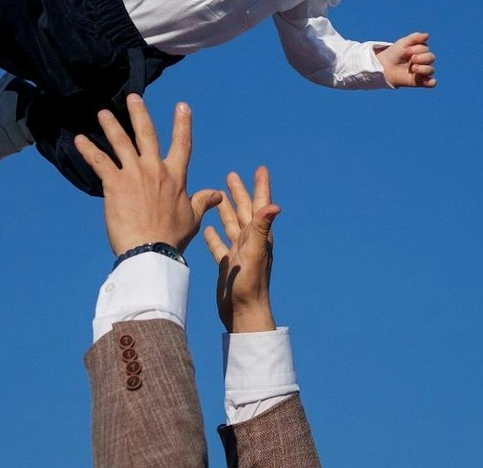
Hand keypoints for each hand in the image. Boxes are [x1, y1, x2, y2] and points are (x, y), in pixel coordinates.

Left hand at [74, 95, 224, 254]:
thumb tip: (218, 194)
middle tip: (133, 98)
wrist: (151, 251)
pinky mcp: (115, 183)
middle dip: (139, 114)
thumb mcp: (192, 218)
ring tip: (102, 113)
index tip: (182, 107)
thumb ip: (202, 201)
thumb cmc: (171, 238)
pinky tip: (78, 140)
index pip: (182, 144)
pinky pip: (99, 161)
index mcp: (175, 177)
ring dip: (111, 126)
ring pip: (121, 142)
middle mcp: (155, 169)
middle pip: (147, 134)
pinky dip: (88, 150)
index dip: (182, 124)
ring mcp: (134, 174)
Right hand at [201, 166, 280, 333]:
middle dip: (239, 192)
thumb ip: (262, 228)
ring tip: (218, 196)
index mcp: (258, 236)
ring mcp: (238, 253)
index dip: (260, 187)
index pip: (260, 205)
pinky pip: (219, 246)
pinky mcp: (227, 265)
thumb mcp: (255, 253)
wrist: (244, 314)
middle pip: (244, 211)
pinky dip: (214, 236)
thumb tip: (275, 205)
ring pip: (231, 225)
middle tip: (232, 175)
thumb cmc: (251, 286)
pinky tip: (207, 228)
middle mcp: (250, 242)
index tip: (260, 169)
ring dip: (226, 210)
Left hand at [378, 32, 436, 87]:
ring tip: (413, 68)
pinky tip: (427, 80)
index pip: (425, 48)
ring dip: (423, 68)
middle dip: (422, 57)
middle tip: (411, 58)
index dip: (417, 49)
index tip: (406, 51)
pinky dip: (432, 82)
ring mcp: (422, 71)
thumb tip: (427, 36)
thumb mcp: (403, 43)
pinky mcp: (420, 81)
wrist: (385, 67)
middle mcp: (423, 60)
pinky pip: (431, 83)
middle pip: (431, 57)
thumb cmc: (394, 54)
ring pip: (431, 69)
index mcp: (420, 50)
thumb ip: (415, 38)